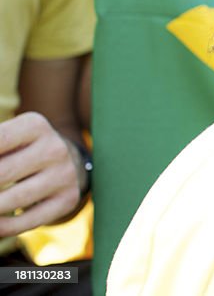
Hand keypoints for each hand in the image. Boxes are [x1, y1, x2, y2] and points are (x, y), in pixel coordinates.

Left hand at [0, 112, 82, 236]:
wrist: (66, 163)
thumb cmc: (19, 151)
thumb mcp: (5, 138)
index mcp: (35, 125)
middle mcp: (54, 148)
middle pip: (1, 173)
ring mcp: (64, 176)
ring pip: (11, 201)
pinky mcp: (67, 200)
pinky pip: (25, 222)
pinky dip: (0, 227)